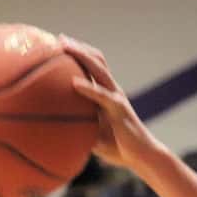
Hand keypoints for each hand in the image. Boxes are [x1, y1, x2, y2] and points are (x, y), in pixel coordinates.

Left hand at [60, 35, 161, 170]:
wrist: (142, 157)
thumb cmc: (118, 149)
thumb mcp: (92, 136)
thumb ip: (78, 128)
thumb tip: (54, 131)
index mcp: (106, 95)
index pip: (93, 68)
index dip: (78, 55)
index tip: (58, 47)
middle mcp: (112, 91)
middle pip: (96, 61)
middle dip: (78, 47)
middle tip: (59, 39)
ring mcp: (116, 97)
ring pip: (99, 70)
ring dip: (82, 56)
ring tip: (65, 47)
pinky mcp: (119, 108)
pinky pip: (101, 96)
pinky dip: (88, 88)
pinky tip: (74, 83)